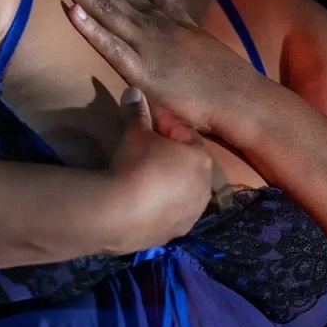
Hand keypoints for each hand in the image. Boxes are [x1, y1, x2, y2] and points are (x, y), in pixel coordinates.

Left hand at [40, 0, 259, 138]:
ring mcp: (146, 45)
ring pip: (104, 9)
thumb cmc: (217, 73)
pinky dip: (91, 29)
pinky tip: (71, 10)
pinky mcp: (144, 72)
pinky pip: (111, 48)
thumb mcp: (192, 32)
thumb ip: (172, 8)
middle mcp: (148, 24)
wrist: (241, 97)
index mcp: (156, 17)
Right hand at [101, 88, 212, 254]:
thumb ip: (137, 112)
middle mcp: (204, 188)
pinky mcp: (175, 234)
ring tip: (145, 177)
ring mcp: (191, 214)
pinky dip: (161, 205)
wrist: (121, 213)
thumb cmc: (137, 164)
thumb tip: (133, 91)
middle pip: (188, 165)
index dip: (166, 124)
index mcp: (201, 159)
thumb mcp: (135, 133)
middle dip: (171, 154)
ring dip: (169, 182)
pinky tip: (143, 202)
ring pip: (183, 192)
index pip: (186, 134)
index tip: (149, 119)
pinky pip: (171, 213)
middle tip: (147, 147)